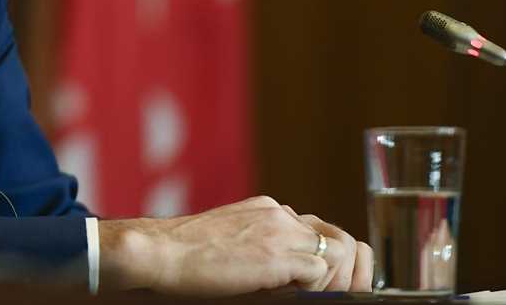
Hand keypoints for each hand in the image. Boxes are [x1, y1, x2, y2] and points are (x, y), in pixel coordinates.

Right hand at [98, 195, 371, 295]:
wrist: (160, 250)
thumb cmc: (184, 253)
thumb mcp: (230, 238)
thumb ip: (259, 243)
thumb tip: (283, 272)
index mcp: (268, 209)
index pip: (319, 229)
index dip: (328, 258)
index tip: (322, 283)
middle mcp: (279, 214)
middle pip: (339, 238)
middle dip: (345, 269)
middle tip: (331, 292)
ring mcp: (280, 231)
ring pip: (341, 253)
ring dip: (336, 280)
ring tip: (315, 295)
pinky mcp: (277, 255)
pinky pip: (323, 272)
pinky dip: (319, 289)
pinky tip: (294, 295)